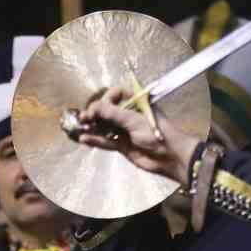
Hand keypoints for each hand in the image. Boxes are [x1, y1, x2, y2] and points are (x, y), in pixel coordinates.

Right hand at [75, 86, 202, 185]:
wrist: (170, 157)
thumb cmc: (156, 133)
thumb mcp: (134, 120)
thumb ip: (112, 113)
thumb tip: (92, 107)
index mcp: (136, 102)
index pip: (116, 94)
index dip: (105, 99)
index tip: (98, 108)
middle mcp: (129, 114)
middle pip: (107, 110)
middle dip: (95, 113)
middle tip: (84, 118)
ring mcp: (125, 130)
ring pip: (104, 126)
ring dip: (92, 127)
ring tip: (80, 128)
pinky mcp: (122, 145)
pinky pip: (105, 141)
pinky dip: (95, 140)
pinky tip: (84, 139)